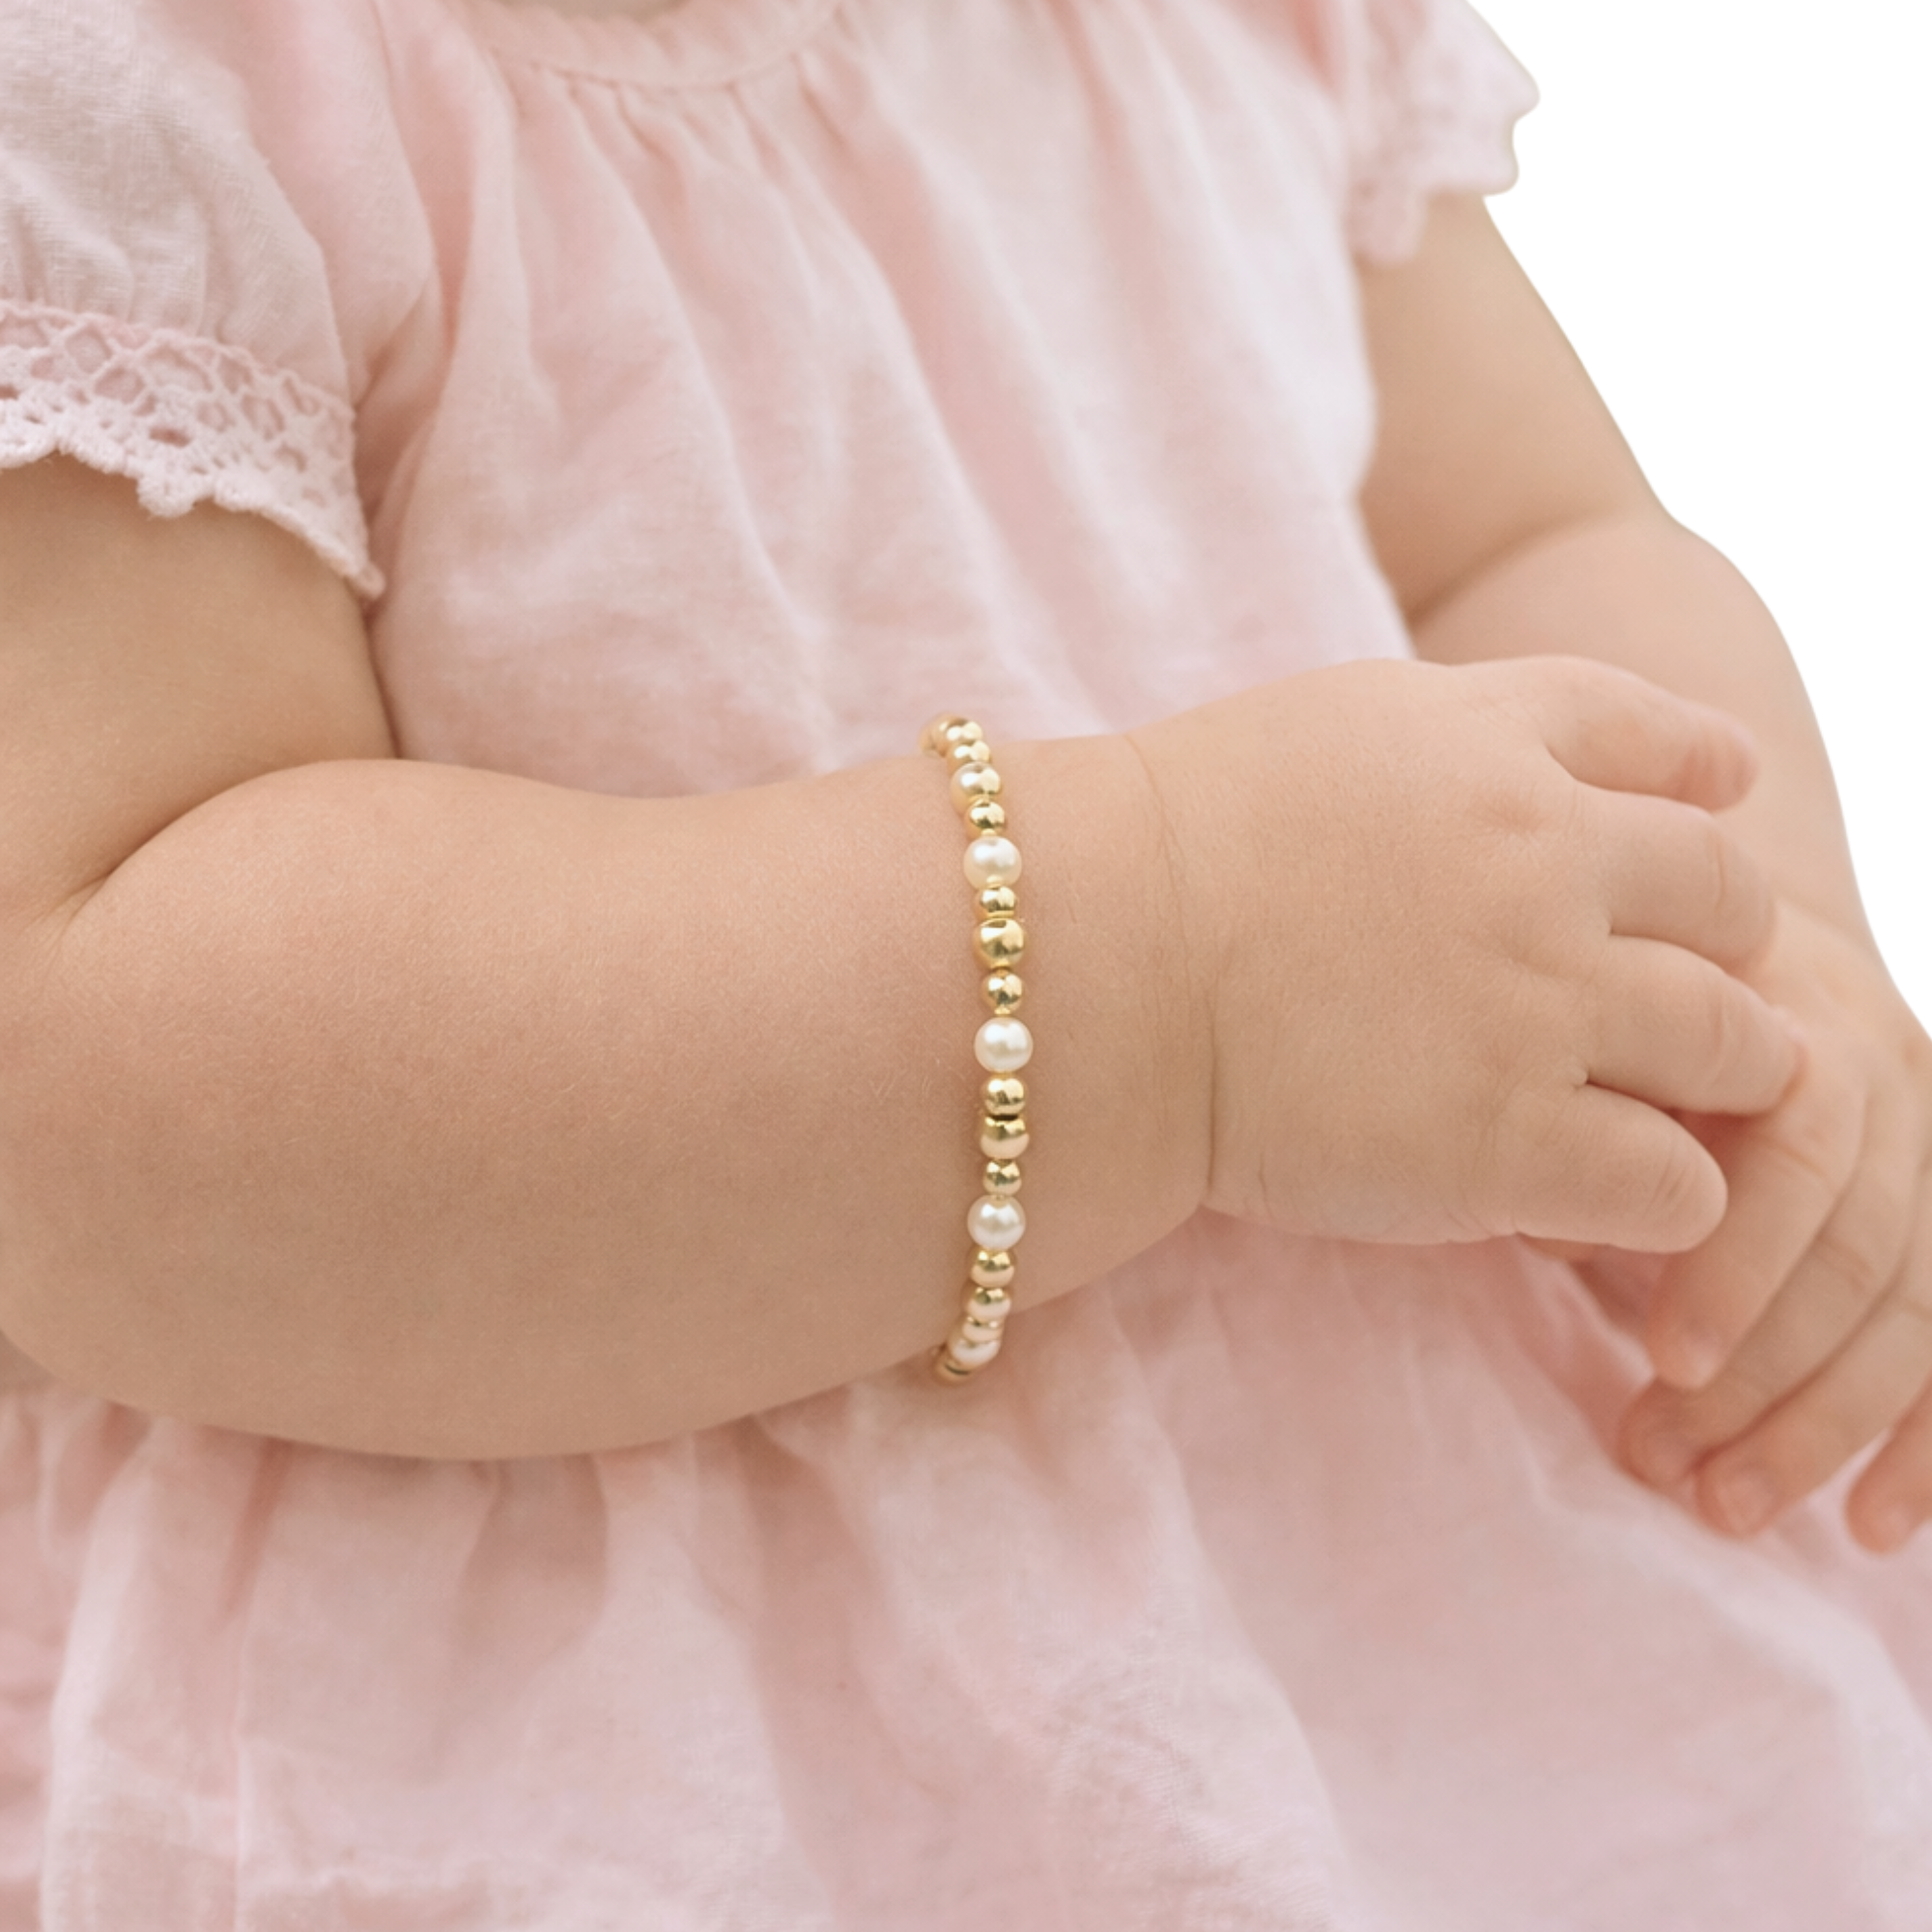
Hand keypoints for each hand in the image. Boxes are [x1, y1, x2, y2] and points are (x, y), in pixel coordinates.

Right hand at [1129, 654, 1798, 1250]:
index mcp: (1494, 749)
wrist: (1086, 966)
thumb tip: (1544, 756)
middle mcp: (1548, 860)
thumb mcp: (1327, 725)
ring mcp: (1543, 1002)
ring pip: (1742, 1045)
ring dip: (1718, 1078)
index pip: (1668, 746)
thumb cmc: (1166, 847)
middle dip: (1726, 951)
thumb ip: (1459, 728)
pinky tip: (1602, 1196)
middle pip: (1734, 901)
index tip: (1714, 815)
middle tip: (1676, 1002)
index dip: (1705, 788)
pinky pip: (1679, 1184)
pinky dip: (1668, 1196)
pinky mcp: (1514, 1141)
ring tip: (1657, 1109)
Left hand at [1617, 901, 1931, 1548]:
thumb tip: (1561, 1233)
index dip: (1741, 1262)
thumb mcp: (1597, 1031)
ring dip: (1821, 1424)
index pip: (1803, 1152)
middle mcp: (1886, 1080)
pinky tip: (1873, 1528)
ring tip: (1723, 1506)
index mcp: (1790, 1022)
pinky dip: (1923, 1444)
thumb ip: (1591, 1118)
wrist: (1726, 935)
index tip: (1665, 1361)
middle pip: (1861, 1247)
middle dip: (1765, 1375)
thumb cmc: (1621, 1003)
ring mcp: (1928, 1148)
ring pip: (1912, 1306)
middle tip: (1658, 1460)